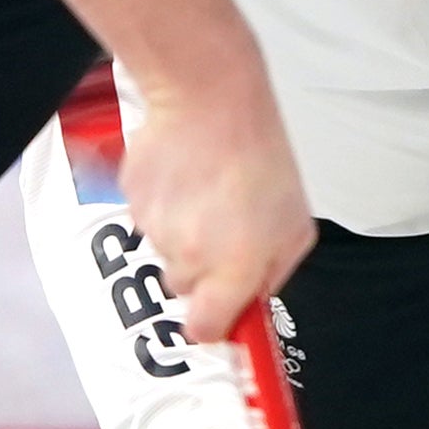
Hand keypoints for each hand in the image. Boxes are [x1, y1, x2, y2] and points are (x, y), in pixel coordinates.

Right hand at [119, 65, 316, 341]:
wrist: (210, 99)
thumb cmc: (259, 155)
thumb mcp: (296, 224)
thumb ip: (274, 272)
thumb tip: (256, 297)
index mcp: (234, 268)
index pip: (206, 329)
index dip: (213, 321)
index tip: (222, 308)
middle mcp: (190, 256)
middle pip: (183, 287)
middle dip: (201, 268)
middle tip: (223, 228)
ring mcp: (155, 229)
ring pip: (164, 249)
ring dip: (183, 231)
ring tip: (207, 192)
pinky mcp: (133, 200)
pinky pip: (146, 217)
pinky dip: (163, 203)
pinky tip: (186, 176)